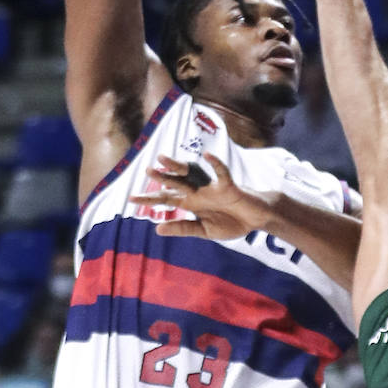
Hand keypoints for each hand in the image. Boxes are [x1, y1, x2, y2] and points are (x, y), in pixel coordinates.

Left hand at [130, 153, 266, 240]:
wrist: (256, 220)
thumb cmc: (231, 223)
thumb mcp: (205, 231)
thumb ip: (183, 229)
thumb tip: (157, 228)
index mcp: (191, 205)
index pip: (167, 200)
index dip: (150, 199)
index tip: (131, 199)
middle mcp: (198, 193)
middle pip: (175, 184)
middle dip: (161, 178)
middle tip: (146, 171)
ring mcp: (212, 188)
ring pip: (192, 174)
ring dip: (178, 166)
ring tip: (163, 159)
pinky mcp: (229, 187)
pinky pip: (221, 173)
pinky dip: (216, 164)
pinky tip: (207, 156)